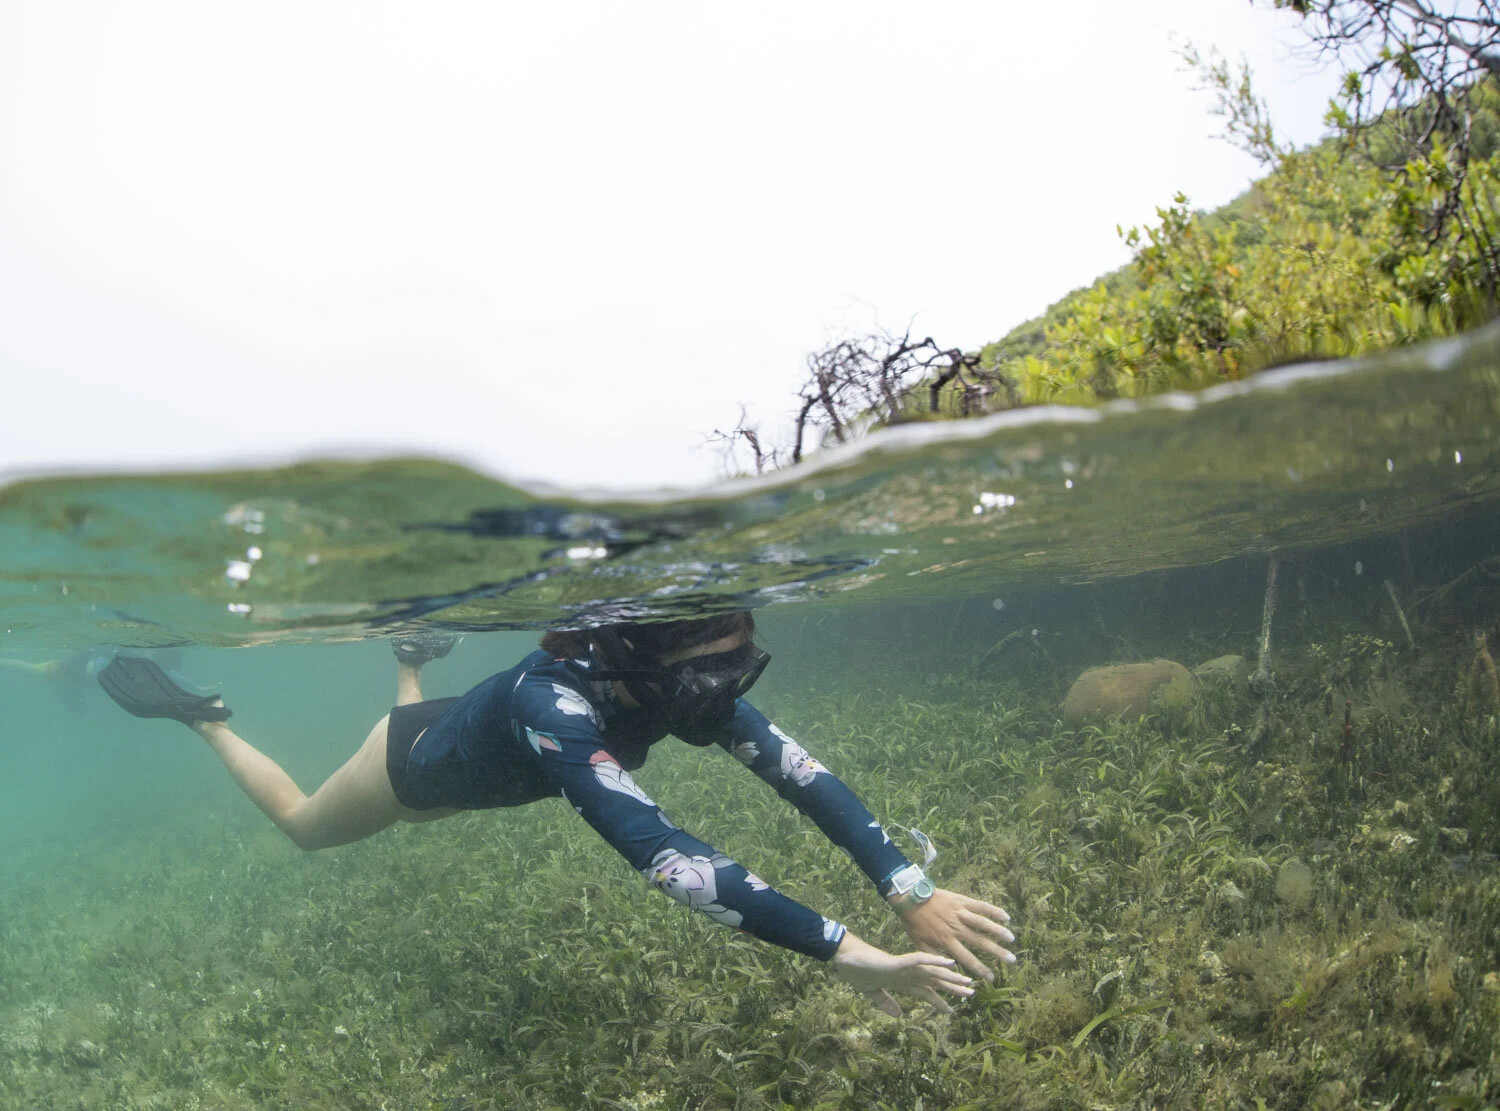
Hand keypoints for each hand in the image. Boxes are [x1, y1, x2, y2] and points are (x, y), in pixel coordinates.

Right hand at [830, 932, 974, 1016]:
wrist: (844, 957)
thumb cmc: (856, 971)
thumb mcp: (872, 993)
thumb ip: (886, 1003)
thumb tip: (899, 1015)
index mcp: (901, 981)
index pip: (925, 991)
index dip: (939, 1001)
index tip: (952, 1010)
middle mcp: (906, 973)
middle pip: (934, 981)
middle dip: (952, 988)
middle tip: (972, 992)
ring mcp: (903, 967)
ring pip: (932, 972)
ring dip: (950, 977)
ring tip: (967, 981)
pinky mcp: (897, 962)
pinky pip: (918, 960)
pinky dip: (933, 961)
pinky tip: (947, 963)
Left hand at [896, 887, 1014, 981]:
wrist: (911, 897)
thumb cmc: (915, 922)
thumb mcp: (919, 944)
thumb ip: (933, 958)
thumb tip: (947, 971)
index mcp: (946, 940)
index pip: (967, 958)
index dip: (980, 968)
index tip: (991, 978)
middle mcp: (956, 928)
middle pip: (980, 942)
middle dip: (997, 952)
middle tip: (1011, 960)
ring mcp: (960, 913)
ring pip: (982, 923)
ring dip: (998, 931)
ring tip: (1011, 939)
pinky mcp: (962, 900)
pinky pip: (980, 906)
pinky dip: (993, 910)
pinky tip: (1006, 916)